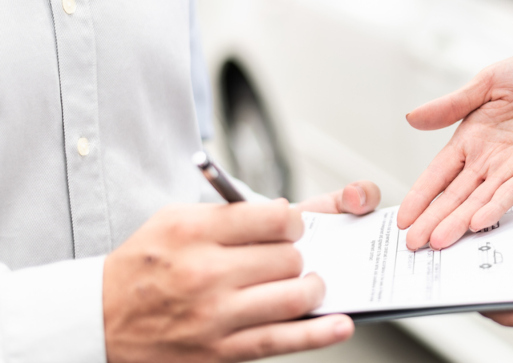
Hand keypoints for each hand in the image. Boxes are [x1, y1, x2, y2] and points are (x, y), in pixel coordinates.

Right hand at [103, 182, 380, 362]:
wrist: (99, 320)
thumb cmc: (146, 266)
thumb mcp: (177, 222)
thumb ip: (232, 214)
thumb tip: (291, 210)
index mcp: (194, 231)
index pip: (273, 217)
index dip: (294, 221)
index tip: (292, 227)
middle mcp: (206, 271)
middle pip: (289, 258)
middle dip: (299, 257)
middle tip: (289, 260)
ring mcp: (216, 314)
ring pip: (295, 296)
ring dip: (312, 289)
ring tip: (307, 285)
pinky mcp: (222, 349)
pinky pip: (282, 339)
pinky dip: (319, 333)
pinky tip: (340, 324)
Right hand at [398, 49, 512, 249]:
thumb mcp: (487, 82)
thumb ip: (452, 104)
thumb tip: (412, 117)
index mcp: (471, 137)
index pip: (438, 173)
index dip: (420, 196)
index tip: (404, 218)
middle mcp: (488, 157)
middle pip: (454, 194)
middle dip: (432, 219)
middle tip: (413, 244)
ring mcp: (512, 166)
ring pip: (479, 200)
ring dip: (458, 221)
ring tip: (438, 241)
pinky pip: (512, 191)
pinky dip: (495, 206)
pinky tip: (478, 222)